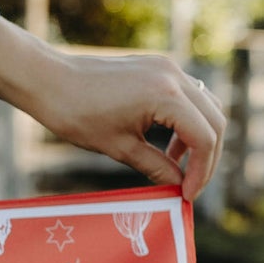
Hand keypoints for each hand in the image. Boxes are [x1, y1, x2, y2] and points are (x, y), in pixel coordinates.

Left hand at [0, 22, 225, 201]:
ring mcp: (167, 68)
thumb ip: (156, 167)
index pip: (204, 138)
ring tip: (178, 166)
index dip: (201, 172)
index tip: (187, 195)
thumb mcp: (119, 148)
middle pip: (215, 121)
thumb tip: (179, 187)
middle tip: (191, 185)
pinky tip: (168, 144)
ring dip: (200, 138)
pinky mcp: (158, 67)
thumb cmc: (76, 114)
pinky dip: (187, 121)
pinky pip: (188, 96)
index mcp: (165, 95)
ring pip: (206, 106)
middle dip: (208, 157)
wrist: (48, 79)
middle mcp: (173, 76)